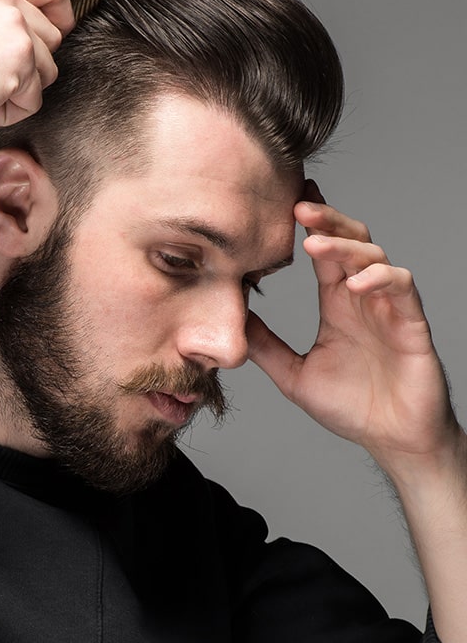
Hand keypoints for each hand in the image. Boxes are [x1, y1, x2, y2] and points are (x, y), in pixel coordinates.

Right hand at [0, 0, 73, 137]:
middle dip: (31, 66)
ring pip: (47, 70)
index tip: (55, 33)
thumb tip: (19, 29)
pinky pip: (35, 100)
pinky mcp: (19, 62)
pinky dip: (11, 112)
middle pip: (52, 36)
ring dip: (20, 91)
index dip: (59, 14)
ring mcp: (14, 28)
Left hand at [247, 180, 462, 481]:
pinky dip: (380, 278)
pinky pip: (401, 287)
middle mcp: (362, 298)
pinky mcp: (411, 324)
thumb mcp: (294, 375)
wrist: (394, 441)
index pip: (324, 252)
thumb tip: (232, 322)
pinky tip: (354, 283)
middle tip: (298, 206)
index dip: (310, 225)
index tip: (285, 202)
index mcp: (337, 303)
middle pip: (350, 240)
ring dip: (345, 245)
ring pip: (374, 256)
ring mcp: (388, 308)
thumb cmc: (352, 407)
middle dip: (327, 219)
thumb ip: (266, 346)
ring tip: (315, 244)